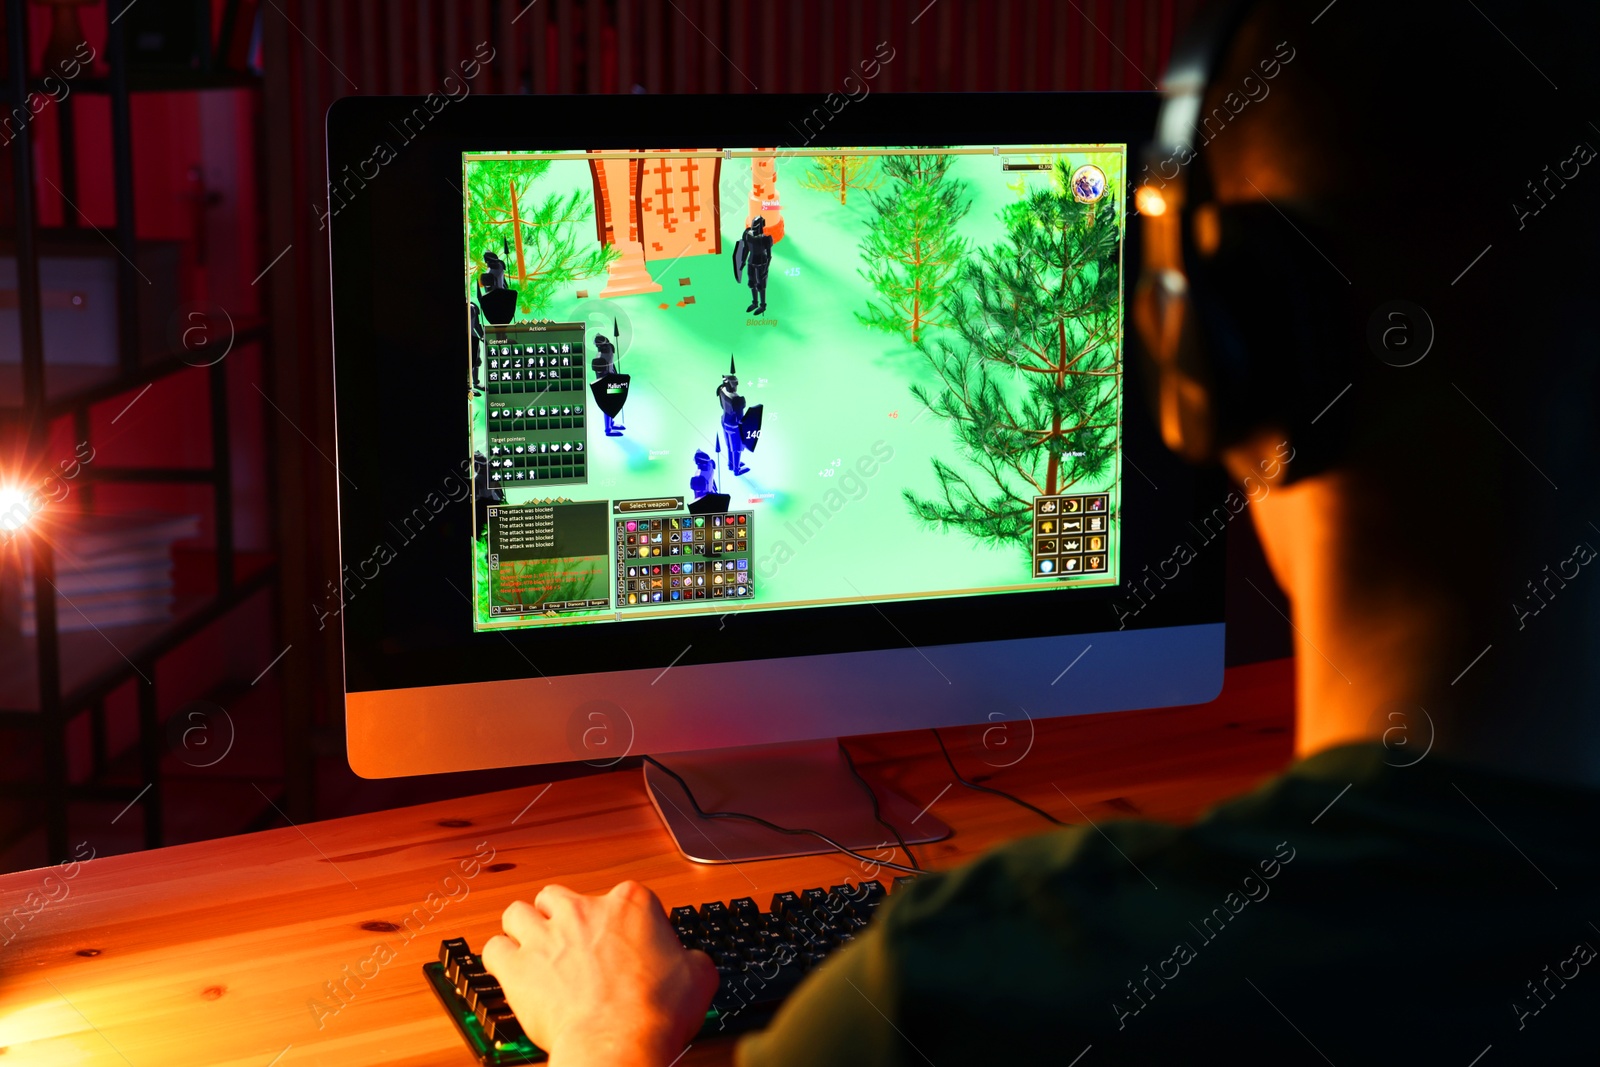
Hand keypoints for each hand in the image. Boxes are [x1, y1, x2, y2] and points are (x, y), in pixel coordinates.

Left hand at [481, 880, 718, 1066]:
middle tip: (571, 942)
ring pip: (518, 912)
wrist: (617, 1044)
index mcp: (630, 904)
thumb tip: (691, 962)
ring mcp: (546, 936)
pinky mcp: (518, 966)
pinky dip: (500, 958)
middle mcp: (584, 911)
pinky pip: (494, 949)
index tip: (624, 944)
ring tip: (533, 948)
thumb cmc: (653, 1013)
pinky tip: (512, 970)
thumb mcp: (698, 977)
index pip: (622, 897)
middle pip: (560, 896)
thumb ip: (691, 958)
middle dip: (562, 916)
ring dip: (524, 928)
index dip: (622, 923)